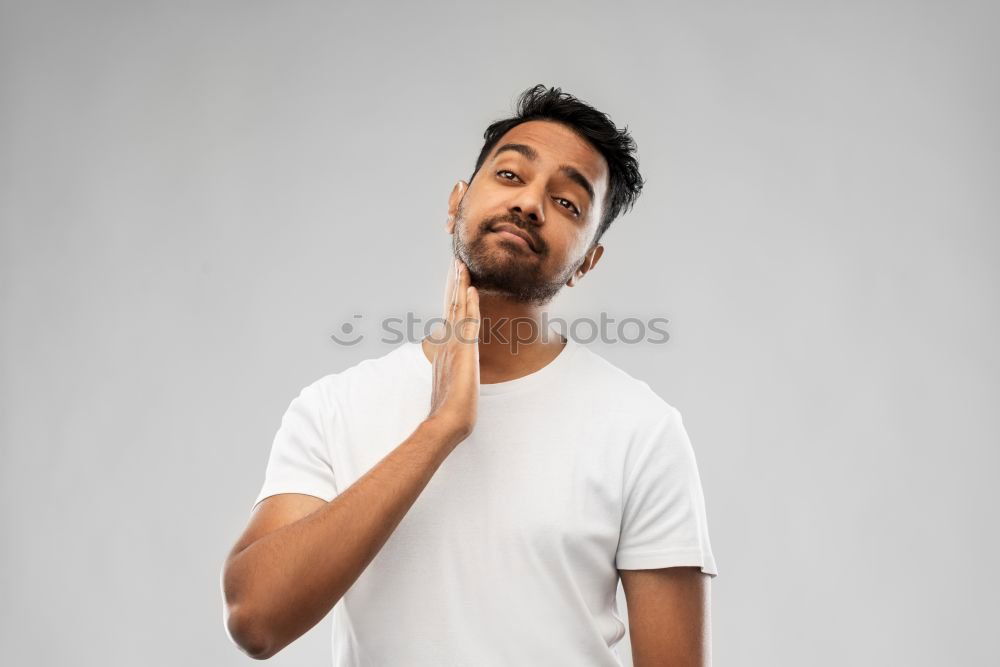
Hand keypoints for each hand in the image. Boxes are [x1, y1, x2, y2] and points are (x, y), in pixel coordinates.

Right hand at [426, 257, 480, 442]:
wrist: (447, 420)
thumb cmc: (450, 409)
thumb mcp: (450, 385)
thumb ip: (449, 373)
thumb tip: (451, 371)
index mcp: (445, 349)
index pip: (450, 317)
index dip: (452, 297)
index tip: (456, 280)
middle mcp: (447, 343)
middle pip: (451, 306)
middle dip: (454, 284)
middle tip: (456, 262)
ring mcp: (454, 345)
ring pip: (457, 309)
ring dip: (460, 286)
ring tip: (461, 265)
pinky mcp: (463, 351)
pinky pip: (467, 322)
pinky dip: (469, 304)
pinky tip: (471, 289)